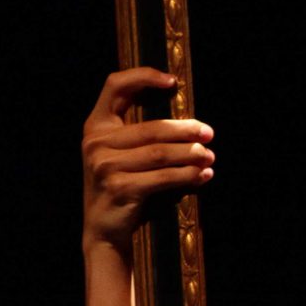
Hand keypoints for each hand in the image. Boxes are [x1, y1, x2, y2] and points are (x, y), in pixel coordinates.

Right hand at [82, 67, 213, 251]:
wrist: (104, 230)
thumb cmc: (123, 186)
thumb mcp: (124, 155)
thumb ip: (144, 135)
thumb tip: (193, 126)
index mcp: (96, 126)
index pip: (115, 86)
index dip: (143, 76)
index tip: (173, 82)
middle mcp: (96, 142)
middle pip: (152, 127)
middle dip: (186, 130)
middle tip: (209, 134)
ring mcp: (105, 166)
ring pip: (161, 153)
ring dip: (191, 155)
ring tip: (209, 156)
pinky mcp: (119, 188)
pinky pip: (164, 177)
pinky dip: (188, 176)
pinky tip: (203, 175)